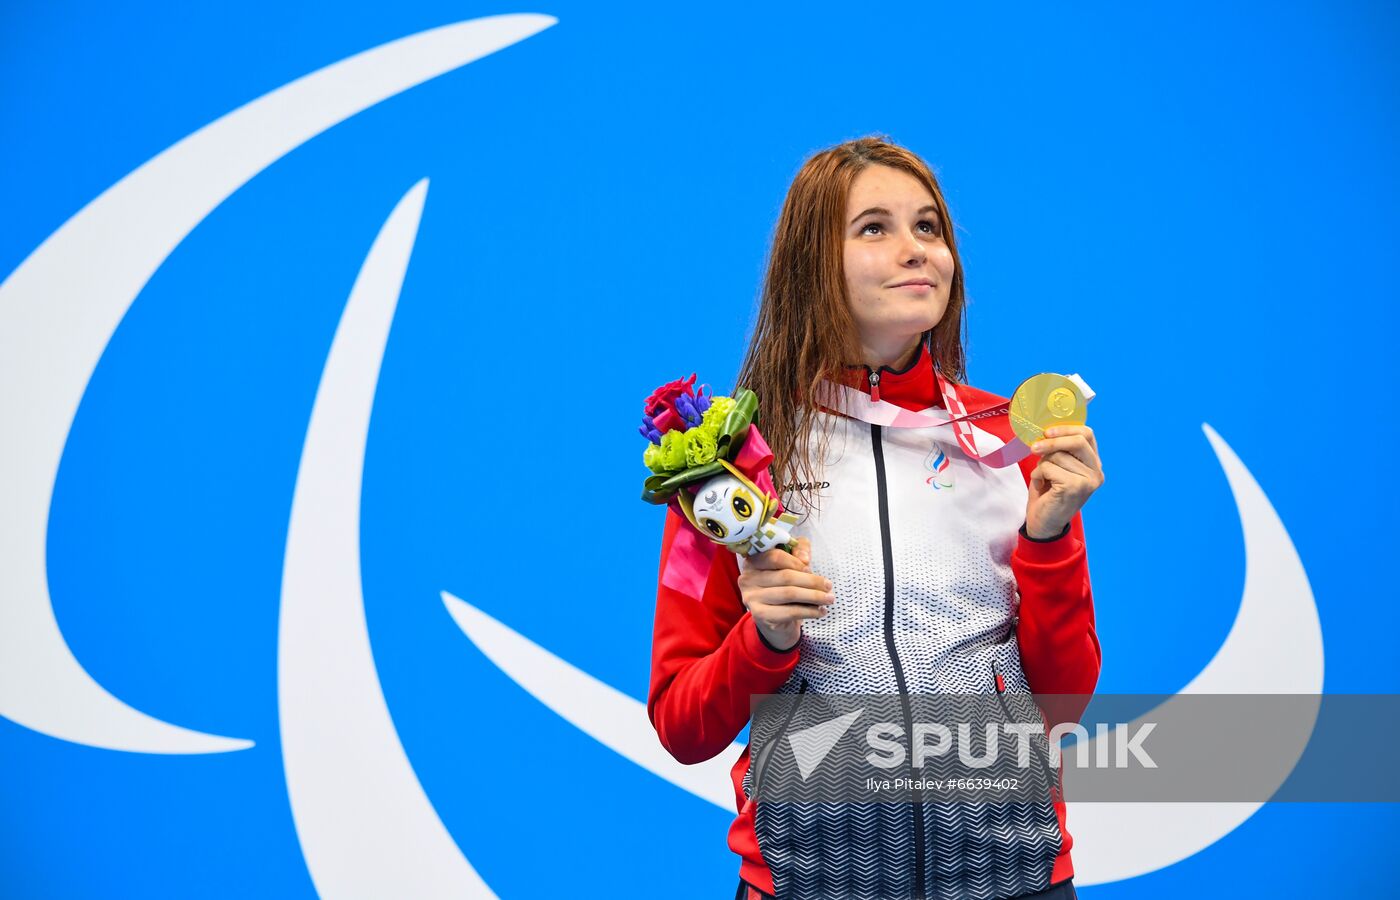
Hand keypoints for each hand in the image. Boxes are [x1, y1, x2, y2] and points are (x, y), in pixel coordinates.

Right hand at [738, 537, 831, 651]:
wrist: (774, 620)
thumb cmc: (783, 586)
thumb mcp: (791, 563)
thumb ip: (798, 550)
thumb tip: (804, 559)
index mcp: (753, 561)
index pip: (775, 556)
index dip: (796, 561)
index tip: (811, 568)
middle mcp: (747, 578)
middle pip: (785, 576)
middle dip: (812, 581)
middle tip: (828, 585)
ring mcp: (752, 598)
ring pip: (789, 594)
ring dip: (814, 596)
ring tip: (829, 598)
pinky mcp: (760, 615)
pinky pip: (790, 611)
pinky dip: (809, 611)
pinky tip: (821, 611)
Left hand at [1025, 425, 1104, 538]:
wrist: (1044, 524)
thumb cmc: (1048, 494)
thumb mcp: (1056, 467)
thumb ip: (1059, 450)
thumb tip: (1047, 429)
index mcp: (1093, 464)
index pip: (1087, 434)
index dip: (1066, 428)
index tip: (1047, 431)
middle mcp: (1096, 472)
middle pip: (1077, 441)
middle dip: (1052, 441)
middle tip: (1034, 447)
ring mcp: (1088, 481)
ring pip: (1058, 455)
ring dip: (1042, 465)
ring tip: (1042, 479)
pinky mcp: (1075, 487)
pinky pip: (1049, 467)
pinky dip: (1039, 475)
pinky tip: (1042, 486)